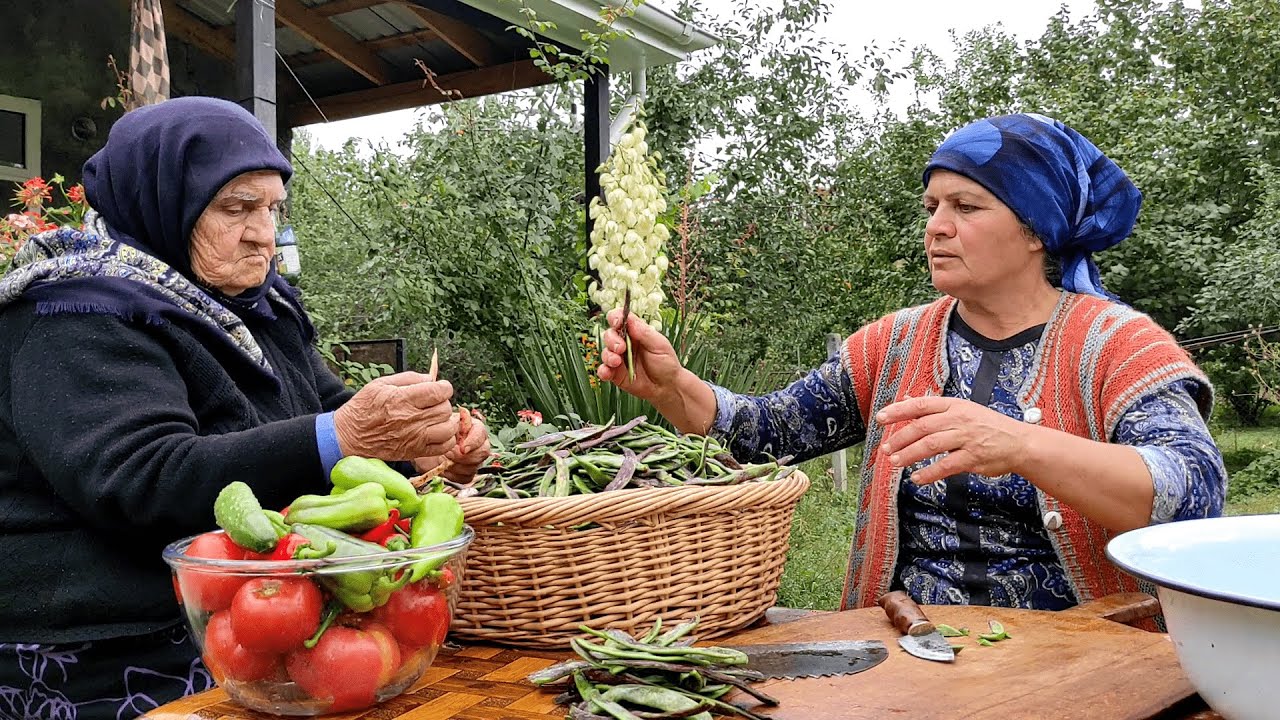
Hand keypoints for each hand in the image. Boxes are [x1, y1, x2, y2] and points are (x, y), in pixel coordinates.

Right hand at [333, 372, 456, 460]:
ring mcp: (415, 438)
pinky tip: (436, 432)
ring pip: (448, 428)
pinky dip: (446, 439)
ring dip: (446, 421)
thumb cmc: (363, 408)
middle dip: (443, 402)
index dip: (444, 387)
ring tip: (436, 418)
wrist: (349, 436)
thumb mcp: (380, 384)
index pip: (440, 391)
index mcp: (403, 399)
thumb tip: (430, 378)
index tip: (438, 388)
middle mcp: (412, 419)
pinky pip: (443, 447)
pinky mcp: (415, 452)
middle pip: (445, 409)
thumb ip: (408, 378)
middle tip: (433, 403)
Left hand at [413, 411, 491, 483]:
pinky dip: (453, 475)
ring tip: (442, 459)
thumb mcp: (442, 424)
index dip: (474, 442)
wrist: (427, 446)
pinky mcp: (468, 472)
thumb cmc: (435, 432)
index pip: (481, 434)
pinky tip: (444, 468)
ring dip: (455, 466)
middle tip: (448, 454)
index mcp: (474, 428)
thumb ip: (452, 425)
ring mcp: (475, 460)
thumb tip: (458, 425)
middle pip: (483, 453)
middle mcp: (478, 444)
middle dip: (464, 457)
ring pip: (473, 468)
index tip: (463, 448)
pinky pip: (466, 478)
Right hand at [597, 309, 683, 400]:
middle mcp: (624, 343)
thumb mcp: (659, 345)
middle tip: (621, 348)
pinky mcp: (615, 374)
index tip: (617, 322)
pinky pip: (603, 370)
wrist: (667, 386)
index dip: (615, 317)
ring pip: (605, 352)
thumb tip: (629, 318)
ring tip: (617, 362)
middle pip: (609, 334)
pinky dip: (603, 370)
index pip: (620, 319)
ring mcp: (619, 359)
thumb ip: (644, 332)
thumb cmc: (666, 363)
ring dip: (608, 355)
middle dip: (612, 340)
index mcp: (635, 332)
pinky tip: (608, 372)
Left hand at [876, 396, 1030, 483]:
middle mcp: (959, 419)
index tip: (880, 417)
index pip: (921, 405)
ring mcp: (967, 438)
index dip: (899, 410)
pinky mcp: (973, 458)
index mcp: (954, 405)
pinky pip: (946, 466)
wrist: (1019, 442)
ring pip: (931, 445)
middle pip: (922, 426)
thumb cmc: (987, 426)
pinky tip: (917, 478)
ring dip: (910, 454)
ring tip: (895, 462)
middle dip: (900, 437)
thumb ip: (934, 409)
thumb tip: (905, 401)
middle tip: (886, 448)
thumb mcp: (962, 409)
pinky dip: (929, 473)